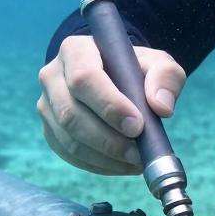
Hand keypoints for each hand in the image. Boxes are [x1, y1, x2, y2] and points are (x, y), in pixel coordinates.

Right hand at [38, 35, 185, 174]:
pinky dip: (98, 165)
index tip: (137, 125)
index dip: (109, 105)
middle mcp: (52, 76)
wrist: (115, 79)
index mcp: (76, 50)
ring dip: (105, 157)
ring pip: (68, 139)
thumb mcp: (158, 63)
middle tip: (138, 152)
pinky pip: (69, 154)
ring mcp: (47, 105)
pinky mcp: (50, 129)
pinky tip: (122, 164)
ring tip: (135, 161)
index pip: (84, 78)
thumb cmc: (134, 70)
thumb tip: (161, 107)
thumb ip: (166, 77)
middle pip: (70, 113)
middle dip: (107, 139)